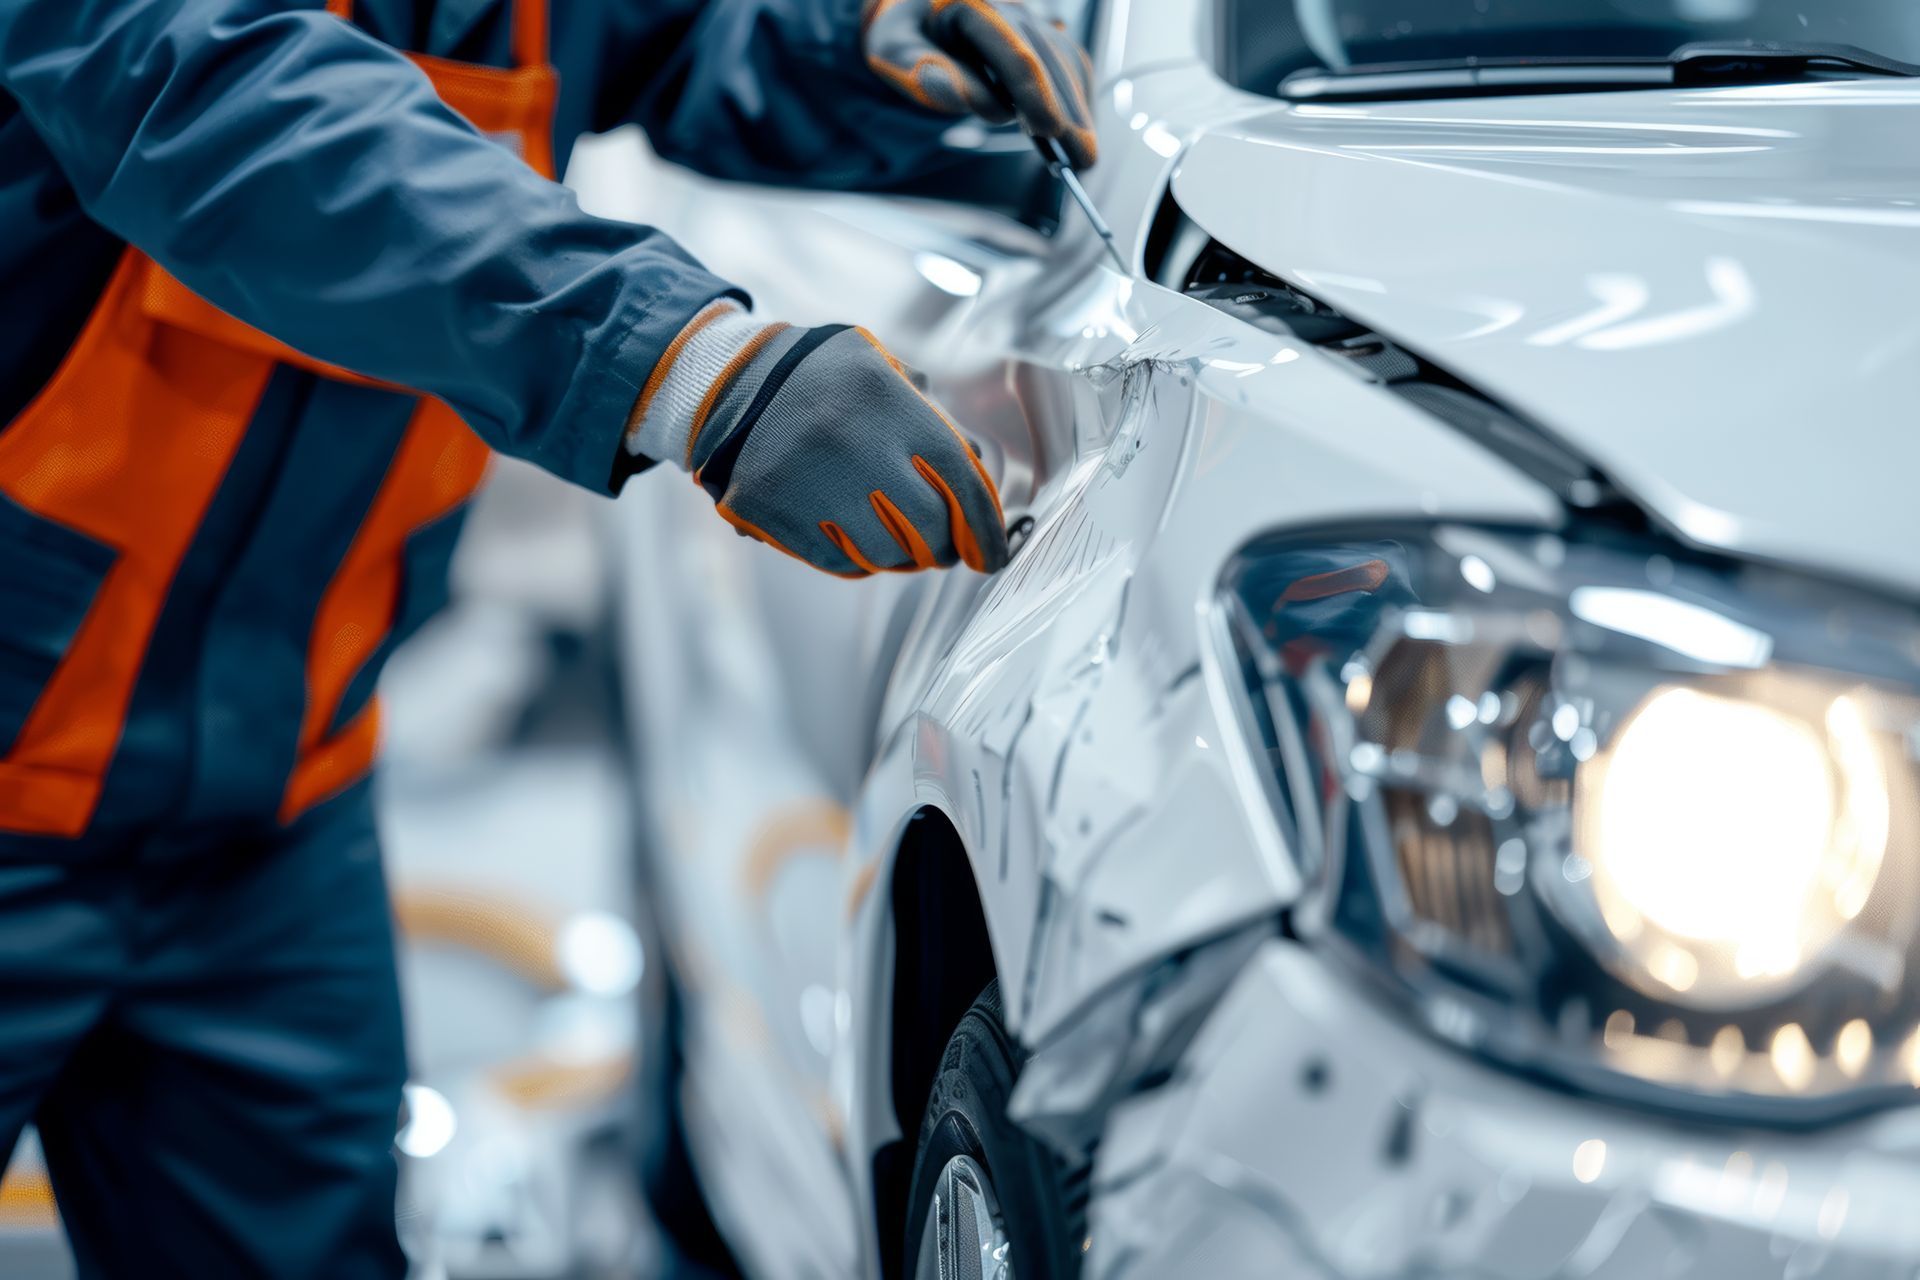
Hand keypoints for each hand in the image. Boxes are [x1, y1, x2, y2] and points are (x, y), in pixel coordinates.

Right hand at [638, 313, 1008, 577]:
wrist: (732, 382)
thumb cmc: (826, 379)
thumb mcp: (882, 371)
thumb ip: (932, 419)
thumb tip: (976, 477)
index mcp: (887, 401)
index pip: (960, 479)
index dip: (986, 527)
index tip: (992, 556)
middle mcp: (851, 444)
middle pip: (925, 528)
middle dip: (941, 546)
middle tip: (941, 546)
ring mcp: (809, 482)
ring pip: (881, 554)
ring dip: (897, 554)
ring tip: (890, 534)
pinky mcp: (772, 512)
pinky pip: (836, 561)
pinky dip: (853, 557)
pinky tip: (849, 532)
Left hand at [863, 0, 1097, 168]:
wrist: (918, 18)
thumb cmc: (906, 37)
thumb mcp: (896, 51)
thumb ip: (923, 71)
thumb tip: (959, 96)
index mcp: (971, 4)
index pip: (1013, 52)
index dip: (1035, 93)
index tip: (1049, 129)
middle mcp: (1008, 6)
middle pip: (1048, 60)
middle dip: (1068, 110)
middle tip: (1082, 157)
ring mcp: (1028, 19)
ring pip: (1064, 62)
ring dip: (1078, 109)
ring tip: (1084, 154)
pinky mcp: (1040, 38)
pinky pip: (1068, 65)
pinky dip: (1077, 97)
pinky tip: (1079, 129)